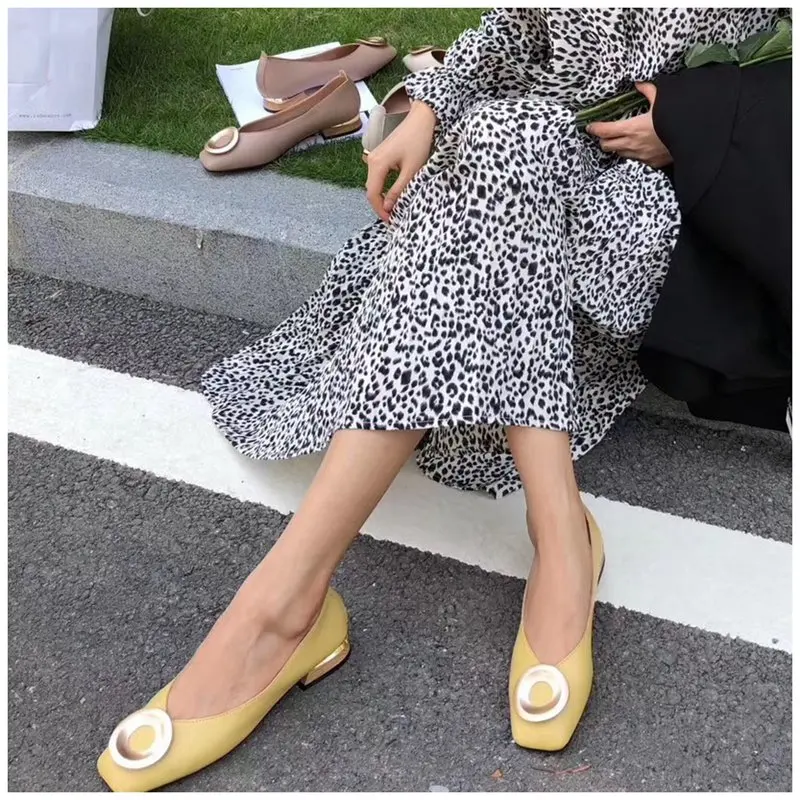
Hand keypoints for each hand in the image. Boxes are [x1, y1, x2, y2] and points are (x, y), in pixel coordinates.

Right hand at [364, 101, 436, 221]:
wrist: (422, 118)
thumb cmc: (419, 141)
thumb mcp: (411, 170)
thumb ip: (398, 190)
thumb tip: (388, 207)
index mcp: (377, 164)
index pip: (373, 194)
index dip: (380, 210)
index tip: (390, 220)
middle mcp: (372, 160)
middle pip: (371, 190)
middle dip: (380, 205)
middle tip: (393, 217)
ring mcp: (375, 157)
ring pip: (375, 183)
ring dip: (382, 197)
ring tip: (394, 208)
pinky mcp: (381, 155)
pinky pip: (378, 176)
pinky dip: (384, 187)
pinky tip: (392, 194)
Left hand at [586, 82, 671, 168]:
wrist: (692, 140)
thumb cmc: (675, 120)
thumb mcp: (662, 101)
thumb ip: (648, 91)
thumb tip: (639, 84)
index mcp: (632, 128)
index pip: (605, 131)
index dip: (595, 128)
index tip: (590, 126)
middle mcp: (632, 144)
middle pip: (606, 146)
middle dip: (602, 139)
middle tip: (604, 133)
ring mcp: (640, 156)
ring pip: (619, 154)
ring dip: (617, 147)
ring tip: (620, 139)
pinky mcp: (649, 163)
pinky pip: (634, 160)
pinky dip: (632, 153)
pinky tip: (638, 147)